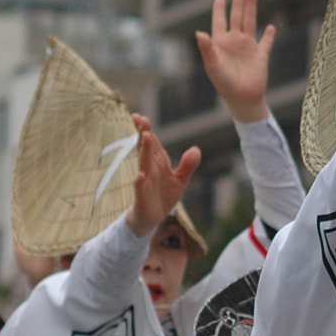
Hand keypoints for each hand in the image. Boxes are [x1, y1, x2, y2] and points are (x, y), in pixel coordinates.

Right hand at [123, 115, 202, 236]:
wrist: (153, 217)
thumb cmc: (164, 195)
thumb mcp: (181, 180)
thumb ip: (188, 165)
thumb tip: (196, 149)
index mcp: (158, 162)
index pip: (152, 142)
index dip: (146, 129)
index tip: (141, 117)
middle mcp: (149, 168)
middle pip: (146, 149)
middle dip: (143, 134)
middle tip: (140, 119)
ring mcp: (145, 182)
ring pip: (143, 164)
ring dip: (143, 151)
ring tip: (144, 137)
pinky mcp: (142, 197)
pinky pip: (140, 189)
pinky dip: (139, 182)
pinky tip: (140, 176)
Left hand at [195, 0, 275, 122]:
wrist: (243, 99)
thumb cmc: (224, 84)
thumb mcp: (213, 66)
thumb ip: (207, 49)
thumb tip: (199, 33)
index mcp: (221, 43)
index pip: (220, 21)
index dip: (220, 9)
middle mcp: (235, 42)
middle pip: (237, 16)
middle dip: (239, 1)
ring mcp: (248, 48)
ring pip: (251, 22)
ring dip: (252, 7)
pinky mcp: (261, 56)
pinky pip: (266, 42)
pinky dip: (270, 35)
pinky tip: (271, 26)